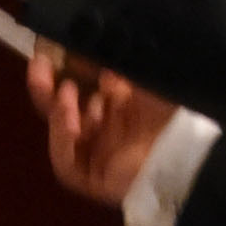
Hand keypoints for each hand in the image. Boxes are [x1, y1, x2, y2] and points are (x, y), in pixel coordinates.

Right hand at [27, 49, 178, 207]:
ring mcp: (100, 158)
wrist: (187, 154)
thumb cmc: (171, 113)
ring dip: (58, 112)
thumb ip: (120, 63)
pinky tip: (68, 121)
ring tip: (66, 92)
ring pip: (64, 136)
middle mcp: (110, 132)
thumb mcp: (144, 78)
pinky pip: (66, 164)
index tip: (55, 50)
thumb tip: (95, 44)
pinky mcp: (94, 181)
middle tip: (38, 65)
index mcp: (125, 108)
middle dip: (49, 89)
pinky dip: (62, 141)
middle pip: (67, 112)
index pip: (86, 89)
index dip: (69, 72)